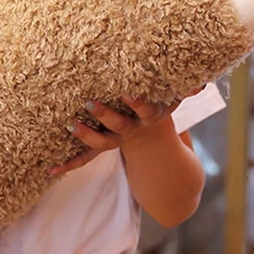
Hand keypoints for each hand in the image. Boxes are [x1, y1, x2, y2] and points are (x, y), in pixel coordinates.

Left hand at [51, 89, 202, 176]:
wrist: (155, 150)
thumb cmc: (160, 111)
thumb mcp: (173, 103)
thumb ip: (184, 92)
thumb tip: (203, 83)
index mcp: (149, 118)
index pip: (146, 109)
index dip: (137, 103)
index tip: (127, 92)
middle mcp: (132, 130)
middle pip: (119, 124)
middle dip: (105, 114)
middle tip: (89, 102)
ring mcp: (116, 141)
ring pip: (101, 142)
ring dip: (85, 135)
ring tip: (70, 125)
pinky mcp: (101, 149)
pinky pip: (85, 158)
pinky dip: (68, 163)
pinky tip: (50, 170)